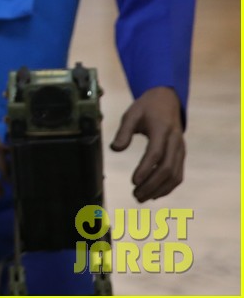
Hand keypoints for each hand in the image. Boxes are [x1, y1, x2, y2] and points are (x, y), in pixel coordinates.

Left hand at [110, 86, 184, 200]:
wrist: (168, 99)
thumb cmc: (147, 107)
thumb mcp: (131, 114)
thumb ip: (123, 132)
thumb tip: (115, 149)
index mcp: (162, 130)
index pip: (155, 154)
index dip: (145, 169)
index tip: (133, 182)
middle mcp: (175, 141)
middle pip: (167, 169)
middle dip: (152, 185)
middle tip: (135, 195)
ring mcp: (181, 149)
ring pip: (175, 175)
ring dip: (160, 189)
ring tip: (142, 197)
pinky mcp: (182, 154)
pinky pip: (179, 174)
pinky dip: (168, 187)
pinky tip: (155, 193)